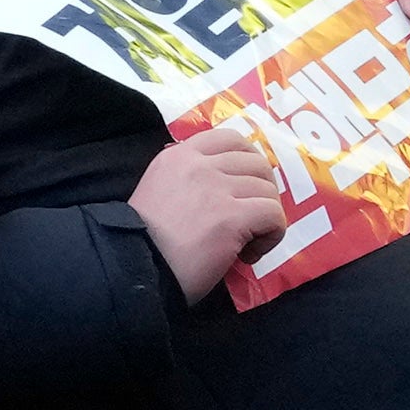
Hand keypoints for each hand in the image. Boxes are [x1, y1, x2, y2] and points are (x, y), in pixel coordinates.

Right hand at [127, 120, 303, 299]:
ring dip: (266, 219)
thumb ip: (186, 178)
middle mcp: (197, 165)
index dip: (248, 161)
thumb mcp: (158, 191)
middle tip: (250, 219)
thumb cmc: (143, 242)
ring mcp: (216, 188)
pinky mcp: (231, 217)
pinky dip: (272, 236)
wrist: (136, 270)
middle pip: (256, 163)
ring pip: (268, 191)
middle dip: (262, 192)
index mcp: (177, 156)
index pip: (230, 139)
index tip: (244, 188)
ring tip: (247, 244)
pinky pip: (273, 215)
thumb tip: (224, 184)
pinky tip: (250, 254)